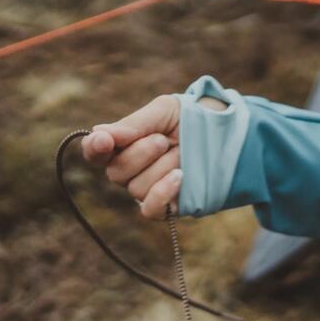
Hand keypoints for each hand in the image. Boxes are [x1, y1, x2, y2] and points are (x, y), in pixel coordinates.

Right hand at [81, 95, 184, 219]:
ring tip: (181, 152)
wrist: (225, 134)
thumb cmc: (189, 119)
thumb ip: (133, 124)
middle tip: (164, 140)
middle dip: (141, 152)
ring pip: (136, 188)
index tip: (104, 140)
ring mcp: (146, 189)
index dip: (94, 148)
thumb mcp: (163, 111)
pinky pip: (150, 209)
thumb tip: (99, 133)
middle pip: (116, 172)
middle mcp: (129, 170)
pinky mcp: (166, 207)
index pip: (95, 151)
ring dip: (161, 167)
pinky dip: (162, 193)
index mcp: (122, 144)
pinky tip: (179, 177)